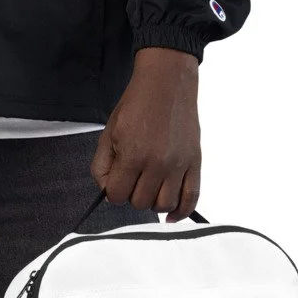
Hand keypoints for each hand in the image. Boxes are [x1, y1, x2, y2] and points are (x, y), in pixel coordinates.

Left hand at [91, 48, 200, 219]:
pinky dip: (182, 212)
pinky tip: (172, 215)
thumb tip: (107, 191)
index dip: (113, 191)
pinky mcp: (195, 162)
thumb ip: (102, 165)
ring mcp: (179, 164)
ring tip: (150, 187)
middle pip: (140, 203)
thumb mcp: (109, 132)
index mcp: (133, 154)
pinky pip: (192, 197)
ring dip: (153, 202)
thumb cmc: (137, 104)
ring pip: (164, 205)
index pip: (117, 195)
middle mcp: (158, 163)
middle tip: (133, 178)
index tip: (116, 181)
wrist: (166, 83)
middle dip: (132, 195)